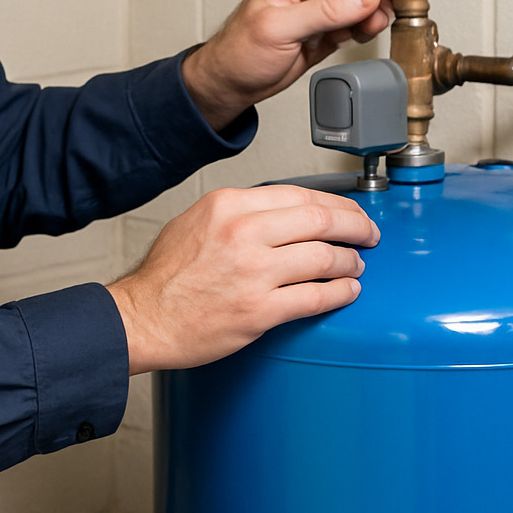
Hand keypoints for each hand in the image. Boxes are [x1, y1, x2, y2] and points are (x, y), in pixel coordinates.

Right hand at [106, 185, 378, 373]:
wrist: (144, 318)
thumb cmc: (167, 276)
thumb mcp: (197, 220)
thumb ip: (241, 212)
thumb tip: (285, 212)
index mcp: (229, 205)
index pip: (300, 195)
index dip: (336, 204)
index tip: (349, 212)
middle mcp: (244, 233)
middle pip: (321, 221)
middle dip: (356, 226)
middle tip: (368, 234)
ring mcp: (254, 272)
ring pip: (325, 258)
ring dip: (350, 261)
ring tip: (355, 265)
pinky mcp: (260, 310)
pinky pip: (316, 297)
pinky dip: (340, 292)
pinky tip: (347, 290)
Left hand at [182, 0, 392, 130]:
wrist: (232, 84)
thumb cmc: (239, 51)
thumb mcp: (280, 28)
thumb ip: (325, 10)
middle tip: (380, 14)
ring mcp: (320, 10)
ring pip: (359, 3)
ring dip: (371, 14)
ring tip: (371, 27)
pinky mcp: (326, 32)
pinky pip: (355, 23)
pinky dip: (364, 28)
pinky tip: (363, 35)